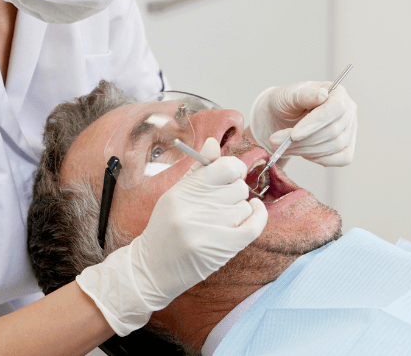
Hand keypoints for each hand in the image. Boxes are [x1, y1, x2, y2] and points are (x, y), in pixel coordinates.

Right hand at [76, 137, 266, 335]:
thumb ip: (198, 169)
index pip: (223, 167)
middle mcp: (194, 208)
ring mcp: (208, 229)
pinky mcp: (221, 248)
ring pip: (245, 206)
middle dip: (234, 193)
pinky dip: (259, 216)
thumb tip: (213, 141)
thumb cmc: (165, 229)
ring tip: (223, 219)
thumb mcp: (175, 194)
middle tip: (222, 203)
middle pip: (237, 187)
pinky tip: (254, 212)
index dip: (233, 168)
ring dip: (239, 211)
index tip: (231, 175)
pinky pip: (254, 225)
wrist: (152, 269)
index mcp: (182, 191)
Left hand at [250, 81, 356, 166]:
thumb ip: (303, 95)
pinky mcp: (347, 146)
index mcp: (337, 93)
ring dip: (306, 150)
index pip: (335, 109)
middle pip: (333, 131)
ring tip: (284, 147)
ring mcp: (350, 129)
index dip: (315, 123)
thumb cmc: (286, 103)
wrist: (282, 118)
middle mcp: (348, 110)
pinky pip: (343, 158)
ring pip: (335, 146)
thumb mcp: (287, 95)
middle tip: (277, 143)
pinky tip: (304, 154)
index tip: (294, 135)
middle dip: (303, 141)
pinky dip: (322, 159)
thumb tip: (321, 95)